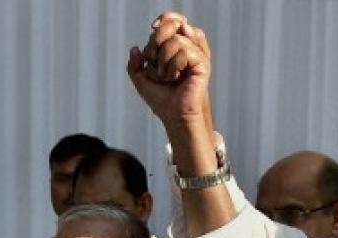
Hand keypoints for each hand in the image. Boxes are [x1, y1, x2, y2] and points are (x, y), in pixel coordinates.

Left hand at [127, 13, 210, 131]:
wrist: (174, 116)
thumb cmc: (161, 100)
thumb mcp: (141, 80)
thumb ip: (135, 64)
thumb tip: (136, 48)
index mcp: (177, 48)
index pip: (171, 21)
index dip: (160, 25)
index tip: (151, 34)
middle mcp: (188, 48)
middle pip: (173, 24)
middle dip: (156, 42)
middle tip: (154, 62)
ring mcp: (196, 55)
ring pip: (175, 40)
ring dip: (163, 60)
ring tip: (167, 76)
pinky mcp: (202, 63)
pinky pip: (184, 52)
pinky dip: (173, 66)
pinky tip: (176, 78)